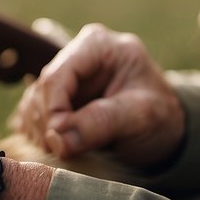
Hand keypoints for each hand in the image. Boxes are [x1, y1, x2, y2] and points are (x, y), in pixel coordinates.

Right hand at [13, 23, 183, 169]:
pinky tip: (59, 148)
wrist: (166, 129)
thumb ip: (102, 122)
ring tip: (64, 153)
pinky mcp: (58, 96)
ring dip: (42, 132)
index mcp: (97, 45)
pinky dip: (40, 134)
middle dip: (48, 125)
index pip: (57, 75)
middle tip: (63, 153)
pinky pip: (34, 113)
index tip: (60, 143)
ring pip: (34, 102)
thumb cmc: (160, 116)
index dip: (53, 110)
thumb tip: (59, 139)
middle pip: (42, 89)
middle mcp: (77, 55)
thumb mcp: (142, 116)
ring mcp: (66, 76)